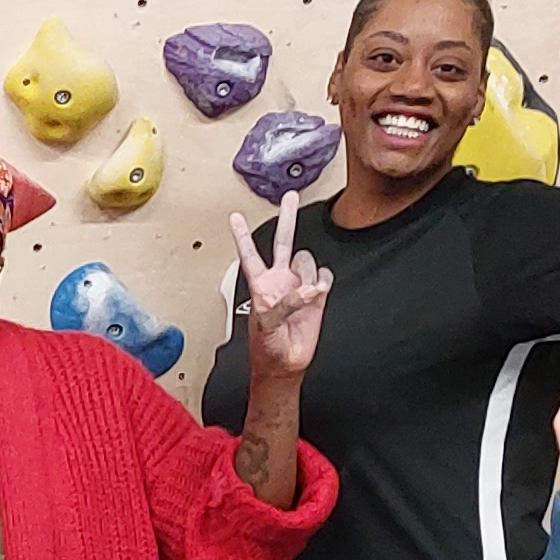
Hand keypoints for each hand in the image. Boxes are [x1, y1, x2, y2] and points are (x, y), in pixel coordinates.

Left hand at [231, 186, 331, 383]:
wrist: (286, 364)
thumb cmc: (267, 347)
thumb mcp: (265, 326)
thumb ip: (281, 305)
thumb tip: (304, 290)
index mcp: (260, 285)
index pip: (250, 255)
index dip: (242, 236)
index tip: (234, 217)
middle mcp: (280, 280)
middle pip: (284, 241)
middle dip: (288, 218)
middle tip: (291, 196)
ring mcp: (299, 285)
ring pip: (307, 260)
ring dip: (306, 275)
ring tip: (301, 298)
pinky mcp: (318, 294)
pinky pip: (324, 276)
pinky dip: (322, 283)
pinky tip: (316, 294)